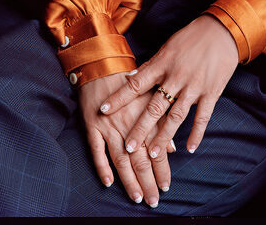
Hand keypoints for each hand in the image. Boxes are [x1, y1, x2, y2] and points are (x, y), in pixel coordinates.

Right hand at [78, 71, 168, 206]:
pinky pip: (96, 151)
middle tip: (153, 201)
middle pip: (140, 161)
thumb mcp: (151, 99)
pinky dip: (102, 166)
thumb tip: (172, 148)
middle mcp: (129, 127)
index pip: (157, 153)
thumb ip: (162, 124)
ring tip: (136, 197)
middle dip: (148, 183)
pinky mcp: (92, 127)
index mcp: (146, 121)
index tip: (166, 187)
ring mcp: (110, 128)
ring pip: (121, 160)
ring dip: (129, 181)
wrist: (102, 66)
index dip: (162, 172)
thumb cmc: (129, 82)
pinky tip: (108, 181)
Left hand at [99, 15, 238, 160]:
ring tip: (152, 154)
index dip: (119, 98)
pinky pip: (202, 117)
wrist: (221, 32)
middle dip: (140, 128)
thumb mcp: (166, 49)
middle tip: (128, 147)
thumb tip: (130, 79)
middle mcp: (176, 78)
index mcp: (161, 65)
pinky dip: (196, 133)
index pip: (135, 85)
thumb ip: (150, 67)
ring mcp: (194, 87)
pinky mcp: (212, 93)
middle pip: (154, 108)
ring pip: (176, 116)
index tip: (103, 110)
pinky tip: (189, 148)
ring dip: (163, 137)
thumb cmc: (189, 39)